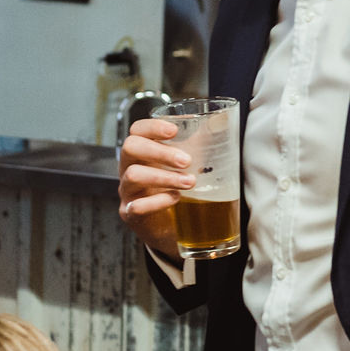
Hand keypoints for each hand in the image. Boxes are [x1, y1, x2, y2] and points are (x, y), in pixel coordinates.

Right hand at [117, 118, 189, 258]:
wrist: (174, 228)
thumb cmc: (179, 190)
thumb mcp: (186, 165)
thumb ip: (198, 144)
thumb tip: (222, 122)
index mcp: (143, 151)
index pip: (137, 130)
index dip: (152, 127)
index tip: (174, 131)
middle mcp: (129, 168)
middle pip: (131, 147)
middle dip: (160, 152)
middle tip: (186, 161)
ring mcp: (127, 191)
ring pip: (134, 175)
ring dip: (165, 177)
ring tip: (189, 182)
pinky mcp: (130, 214)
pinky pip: (137, 206)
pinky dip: (159, 201)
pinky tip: (176, 199)